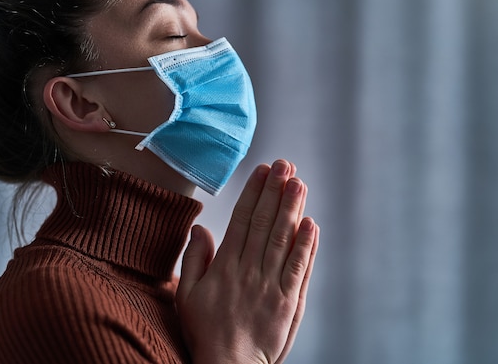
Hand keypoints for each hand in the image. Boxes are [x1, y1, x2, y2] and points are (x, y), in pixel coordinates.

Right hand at [177, 159, 319, 363]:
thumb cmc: (205, 331)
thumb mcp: (186, 295)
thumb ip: (194, 259)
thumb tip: (200, 228)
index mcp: (224, 267)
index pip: (242, 220)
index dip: (253, 193)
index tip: (261, 171)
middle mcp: (249, 271)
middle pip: (264, 223)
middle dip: (275, 191)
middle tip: (284, 165)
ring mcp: (271, 286)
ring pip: (283, 240)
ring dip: (292, 210)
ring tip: (299, 183)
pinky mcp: (288, 302)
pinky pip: (299, 269)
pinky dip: (306, 246)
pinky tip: (311, 224)